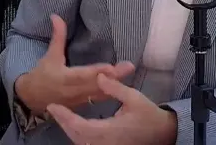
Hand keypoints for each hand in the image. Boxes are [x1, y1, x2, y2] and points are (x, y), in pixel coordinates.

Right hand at [16, 14, 134, 111]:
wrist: (33, 99)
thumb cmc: (42, 75)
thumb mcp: (49, 55)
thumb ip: (57, 36)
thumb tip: (56, 16)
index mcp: (64, 78)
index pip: (82, 75)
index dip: (96, 72)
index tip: (110, 67)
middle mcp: (74, 91)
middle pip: (96, 84)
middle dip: (114, 77)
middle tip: (129, 67)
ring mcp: (80, 100)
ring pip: (100, 94)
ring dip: (116, 85)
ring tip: (130, 74)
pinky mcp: (84, 105)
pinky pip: (99, 100)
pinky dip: (111, 93)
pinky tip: (124, 87)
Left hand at [47, 73, 177, 144]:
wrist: (162, 134)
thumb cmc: (148, 115)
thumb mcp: (134, 98)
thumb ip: (115, 88)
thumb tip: (100, 76)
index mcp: (108, 131)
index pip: (79, 126)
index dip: (64, 117)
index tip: (53, 106)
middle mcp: (104, 143)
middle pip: (75, 136)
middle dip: (63, 123)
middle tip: (54, 109)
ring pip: (80, 142)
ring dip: (69, 129)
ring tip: (62, 115)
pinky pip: (87, 144)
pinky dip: (78, 135)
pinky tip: (76, 125)